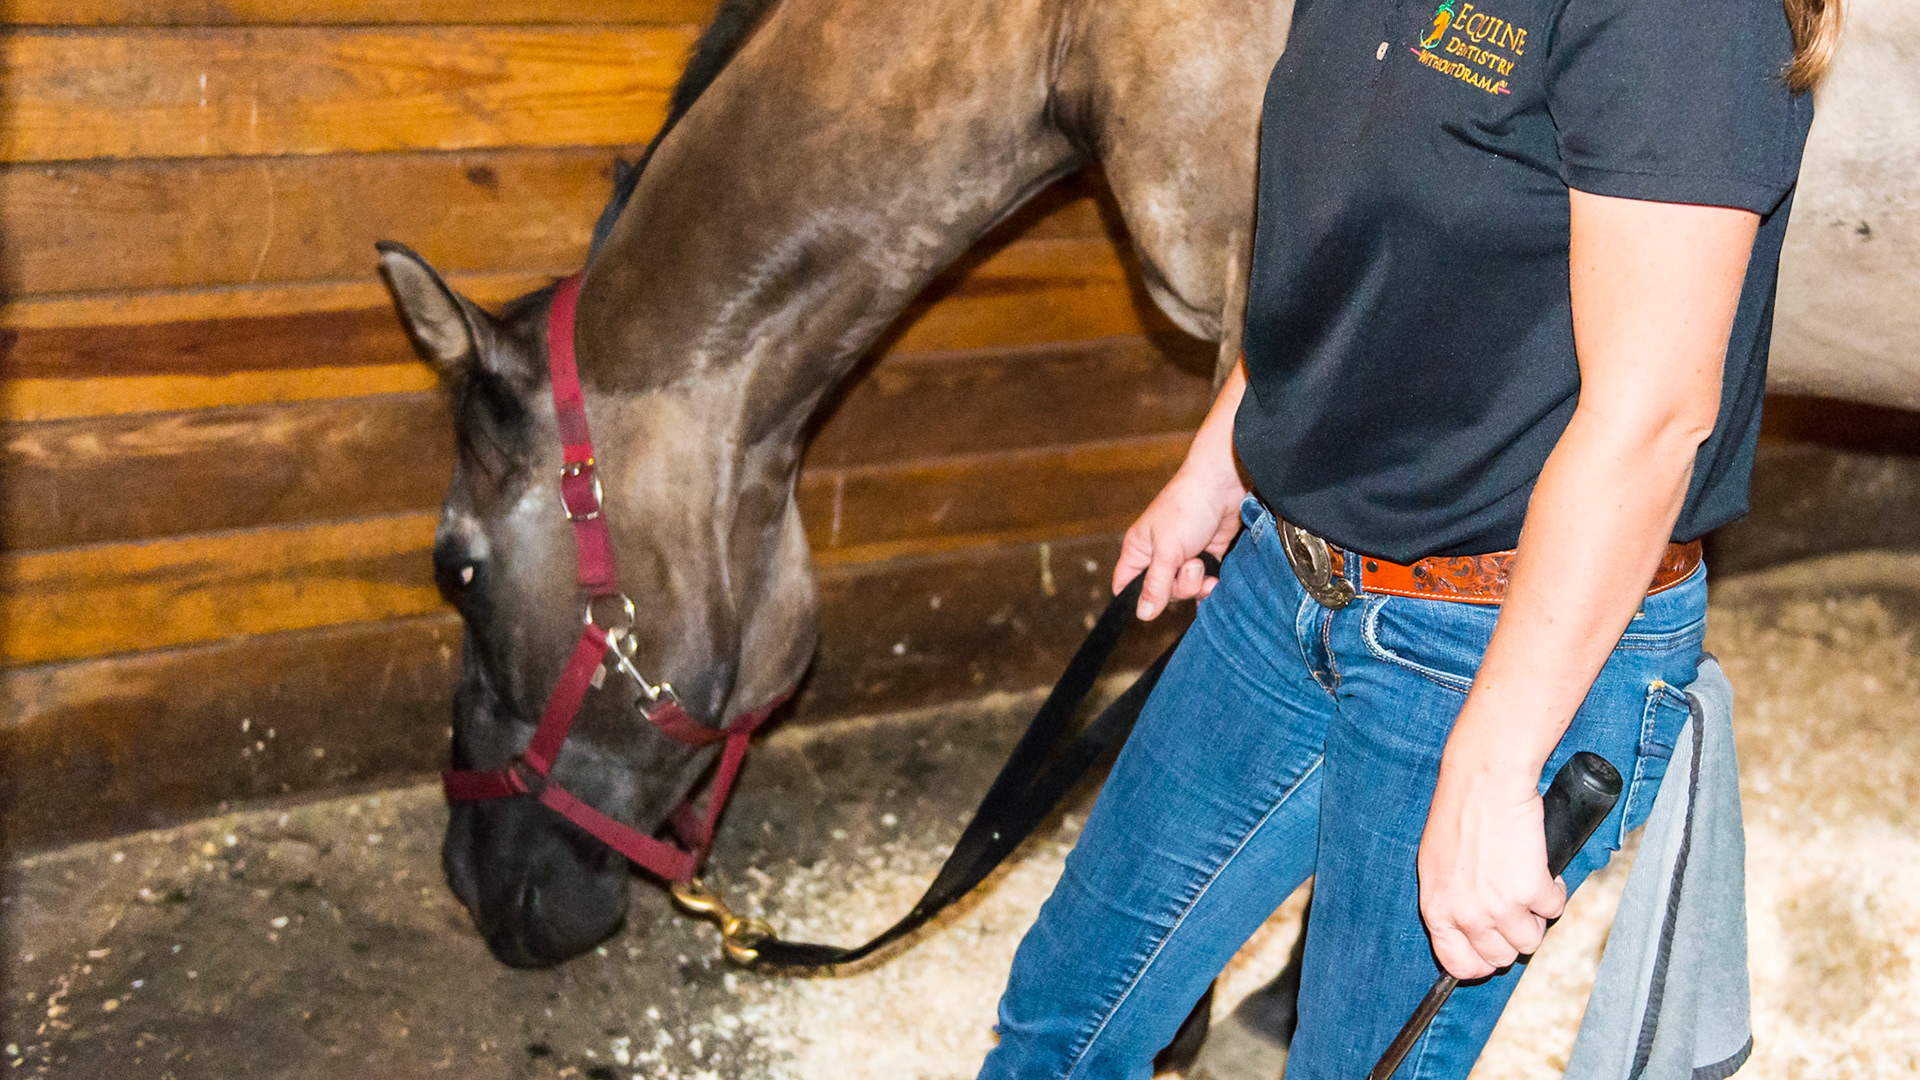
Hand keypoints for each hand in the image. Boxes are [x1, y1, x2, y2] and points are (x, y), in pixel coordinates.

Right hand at [1113, 458, 1244, 619]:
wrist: (1224, 485)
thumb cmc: (1187, 507)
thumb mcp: (1167, 550)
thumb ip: (1156, 585)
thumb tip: (1143, 614)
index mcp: (1138, 550)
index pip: (1125, 586)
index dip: (1135, 599)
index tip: (1153, 604)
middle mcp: (1158, 555)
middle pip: (1161, 593)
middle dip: (1179, 586)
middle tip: (1190, 565)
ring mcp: (1183, 557)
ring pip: (1185, 590)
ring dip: (1198, 584)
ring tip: (1203, 562)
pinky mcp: (1207, 556)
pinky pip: (1205, 584)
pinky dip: (1210, 585)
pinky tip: (1216, 580)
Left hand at [1417, 760, 1567, 979]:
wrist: (1483, 782)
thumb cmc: (1459, 814)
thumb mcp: (1436, 865)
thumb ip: (1450, 901)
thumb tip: (1469, 928)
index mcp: (1436, 909)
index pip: (1458, 964)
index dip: (1480, 962)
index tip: (1493, 950)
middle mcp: (1465, 915)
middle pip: (1500, 957)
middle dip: (1512, 935)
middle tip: (1515, 907)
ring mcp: (1498, 906)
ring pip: (1531, 941)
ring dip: (1535, 916)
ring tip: (1527, 885)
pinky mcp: (1530, 890)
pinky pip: (1554, 910)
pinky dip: (1554, 892)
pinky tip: (1541, 869)